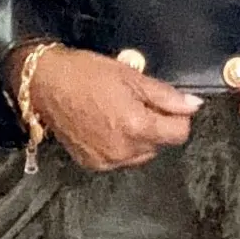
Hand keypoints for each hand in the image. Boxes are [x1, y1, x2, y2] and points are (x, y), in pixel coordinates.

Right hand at [7, 44, 203, 171]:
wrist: (45, 84)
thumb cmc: (86, 74)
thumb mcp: (131, 76)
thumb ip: (166, 95)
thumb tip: (193, 105)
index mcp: (136, 127)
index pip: (179, 133)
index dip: (178, 116)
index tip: (168, 103)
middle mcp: (123, 150)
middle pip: (160, 144)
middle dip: (157, 125)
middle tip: (137, 101)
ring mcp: (107, 161)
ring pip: (141, 153)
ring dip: (139, 137)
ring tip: (119, 111)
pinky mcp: (92, 164)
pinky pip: (120, 158)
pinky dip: (120, 144)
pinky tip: (106, 124)